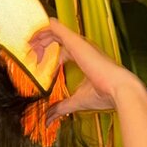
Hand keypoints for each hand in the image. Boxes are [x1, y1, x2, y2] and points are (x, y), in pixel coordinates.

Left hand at [28, 19, 144, 125]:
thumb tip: (49, 119)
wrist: (119, 89)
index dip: (49, 56)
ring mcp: (79, 43)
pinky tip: (32, 37)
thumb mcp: (75, 101)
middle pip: (57, 38)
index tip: (36, 64)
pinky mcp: (75, 41)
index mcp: (84, 58)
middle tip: (28, 54)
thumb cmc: (104, 94)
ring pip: (54, 31)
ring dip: (39, 37)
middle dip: (41, 44)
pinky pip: (55, 27)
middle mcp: (82, 47)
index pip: (63, 50)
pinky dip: (42, 30)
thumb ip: (60, 108)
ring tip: (27, 47)